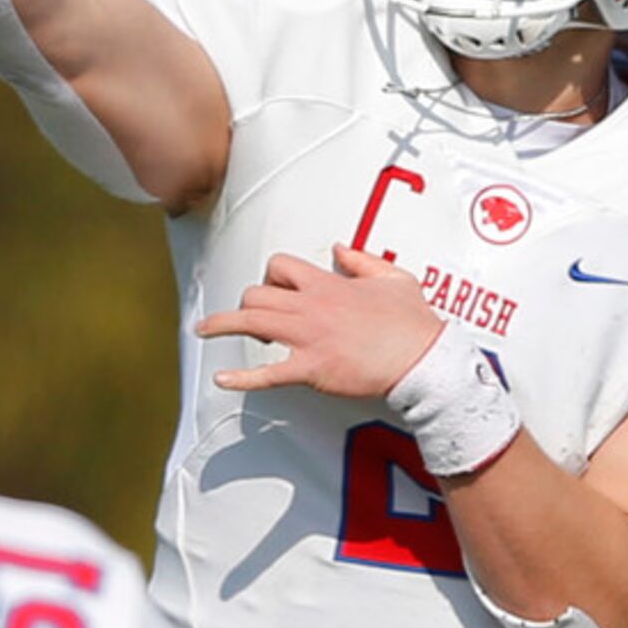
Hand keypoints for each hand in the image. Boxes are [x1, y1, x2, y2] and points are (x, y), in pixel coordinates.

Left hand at [196, 245, 443, 399]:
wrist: (425, 361)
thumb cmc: (414, 324)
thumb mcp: (394, 278)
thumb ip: (363, 261)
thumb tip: (341, 249)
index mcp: (328, 285)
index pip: (280, 266)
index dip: (271, 276)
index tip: (273, 289)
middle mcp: (311, 306)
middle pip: (256, 294)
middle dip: (247, 304)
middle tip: (249, 317)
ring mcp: (308, 337)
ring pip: (250, 322)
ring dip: (222, 325)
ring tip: (203, 330)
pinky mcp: (311, 368)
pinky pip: (266, 373)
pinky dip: (241, 377)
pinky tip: (222, 379)